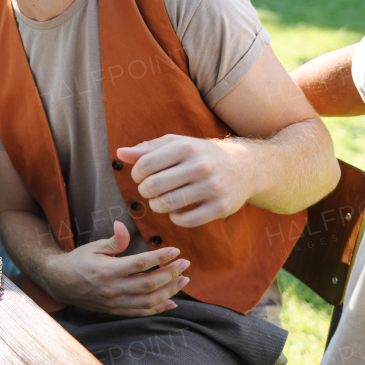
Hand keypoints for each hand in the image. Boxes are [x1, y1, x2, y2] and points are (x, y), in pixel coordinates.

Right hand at [42, 221, 189, 316]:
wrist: (60, 283)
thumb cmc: (79, 261)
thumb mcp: (94, 246)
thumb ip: (113, 240)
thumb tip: (122, 226)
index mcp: (107, 270)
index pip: (140, 264)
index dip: (160, 258)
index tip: (175, 251)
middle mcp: (113, 289)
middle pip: (149, 284)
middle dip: (170, 274)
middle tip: (185, 265)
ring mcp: (115, 302)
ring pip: (148, 301)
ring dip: (169, 292)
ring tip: (183, 281)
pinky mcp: (116, 310)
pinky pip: (140, 312)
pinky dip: (158, 309)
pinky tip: (172, 302)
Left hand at [119, 135, 249, 228]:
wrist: (244, 166)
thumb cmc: (201, 154)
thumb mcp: (176, 144)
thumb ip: (147, 149)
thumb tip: (120, 153)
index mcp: (186, 147)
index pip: (145, 165)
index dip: (136, 175)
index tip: (141, 177)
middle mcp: (200, 165)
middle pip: (153, 186)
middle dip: (145, 192)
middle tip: (150, 191)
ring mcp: (212, 187)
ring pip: (167, 205)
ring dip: (157, 206)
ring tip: (161, 200)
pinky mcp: (220, 207)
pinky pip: (185, 220)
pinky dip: (175, 218)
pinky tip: (177, 210)